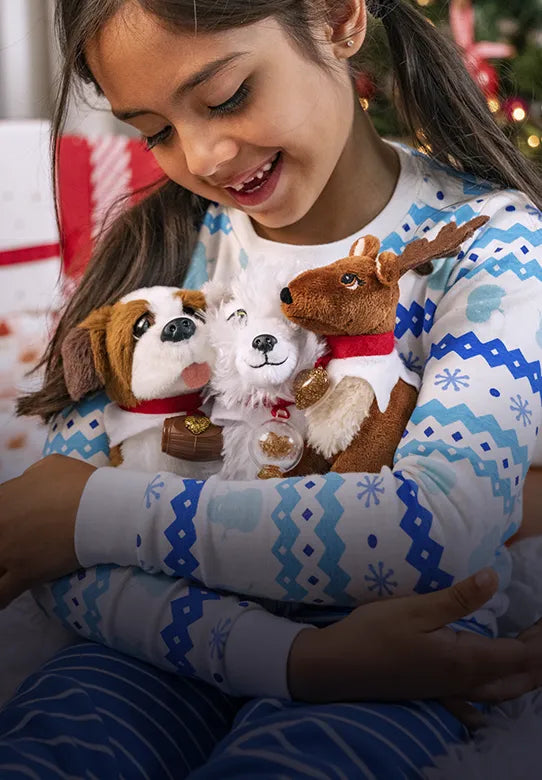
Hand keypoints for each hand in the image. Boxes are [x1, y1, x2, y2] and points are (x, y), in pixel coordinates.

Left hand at [0, 454, 95, 608]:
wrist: (103, 509)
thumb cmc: (81, 484)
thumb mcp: (52, 466)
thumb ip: (32, 477)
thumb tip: (28, 484)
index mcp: (2, 499)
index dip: (4, 523)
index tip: (14, 528)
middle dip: (3, 546)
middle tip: (17, 547)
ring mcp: (7, 553)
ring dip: (0, 569)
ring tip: (9, 572)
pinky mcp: (24, 576)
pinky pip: (0, 596)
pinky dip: (1, 598)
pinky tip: (5, 598)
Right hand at [288, 569, 541, 703]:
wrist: (336, 667)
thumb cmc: (374, 633)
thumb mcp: (415, 609)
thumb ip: (458, 598)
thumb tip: (494, 579)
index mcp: (463, 661)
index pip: (519, 655)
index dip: (541, 640)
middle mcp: (463, 682)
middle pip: (517, 678)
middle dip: (537, 658)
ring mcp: (448, 691)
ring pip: (501, 691)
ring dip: (523, 674)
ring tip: (533, 655)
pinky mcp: (434, 691)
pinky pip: (478, 701)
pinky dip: (495, 693)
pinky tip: (490, 694)